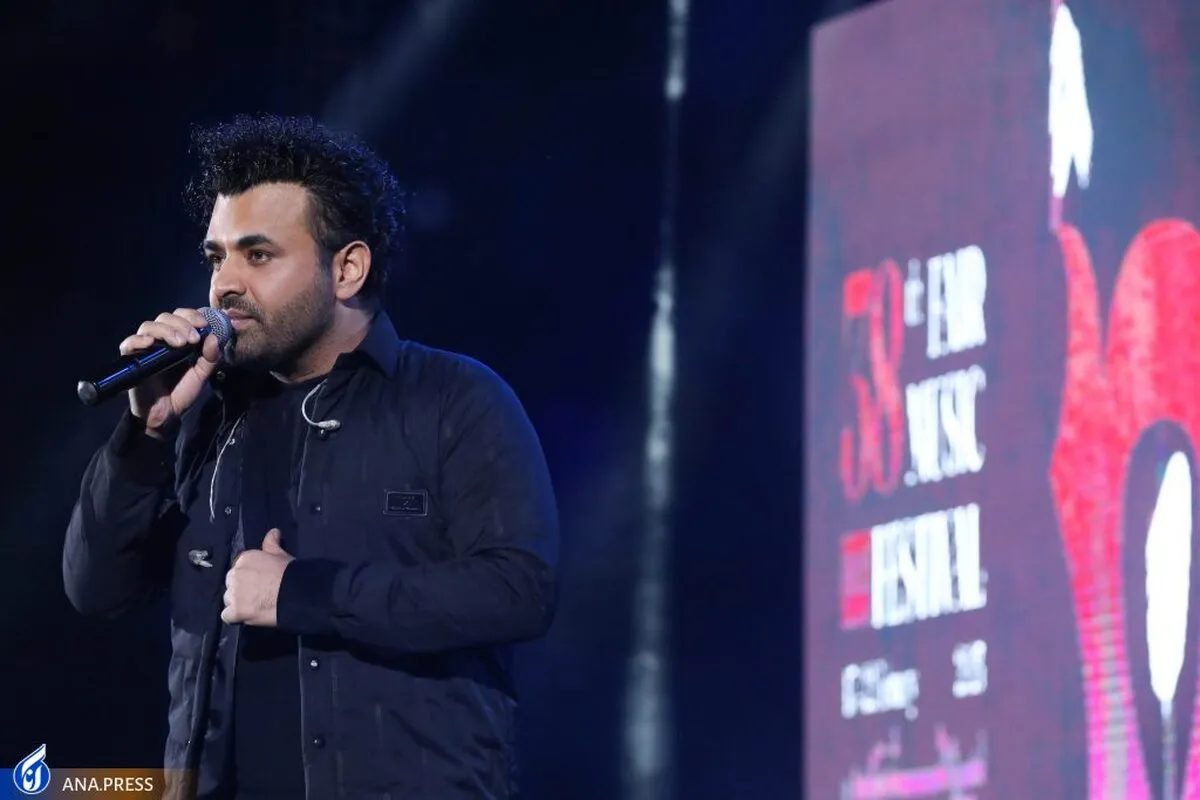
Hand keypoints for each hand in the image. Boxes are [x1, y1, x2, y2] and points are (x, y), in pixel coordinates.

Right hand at [119, 308, 221, 436]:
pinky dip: (139, 339)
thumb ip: (210, 358)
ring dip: (166, 331)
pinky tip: (151, 343)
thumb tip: (214, 338)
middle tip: (193, 339)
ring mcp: (145, 348)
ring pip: (149, 326)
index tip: (204, 325)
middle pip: (165, 317)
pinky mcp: (131, 359)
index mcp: (177, 338)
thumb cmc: (182, 391)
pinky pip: (129, 343)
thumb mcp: (202, 374)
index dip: (192, 316)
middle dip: (182, 324)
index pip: (181, 316)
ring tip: (180, 344)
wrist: (166, 413)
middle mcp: (160, 339)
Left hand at [222, 529, 293, 626]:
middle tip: (256, 595)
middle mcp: (235, 574)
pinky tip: (246, 616)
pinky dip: (235, 617)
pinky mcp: (235, 610)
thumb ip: (272, 543)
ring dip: (237, 604)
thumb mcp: (281, 554)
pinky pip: (227, 616)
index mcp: (244, 559)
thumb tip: (273, 531)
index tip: (258, 582)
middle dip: (240, 590)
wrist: (295, 594)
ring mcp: (233, 593)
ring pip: (228, 600)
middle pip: (230, 584)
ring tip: (253, 606)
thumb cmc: (289, 574)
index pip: (238, 569)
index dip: (247, 577)